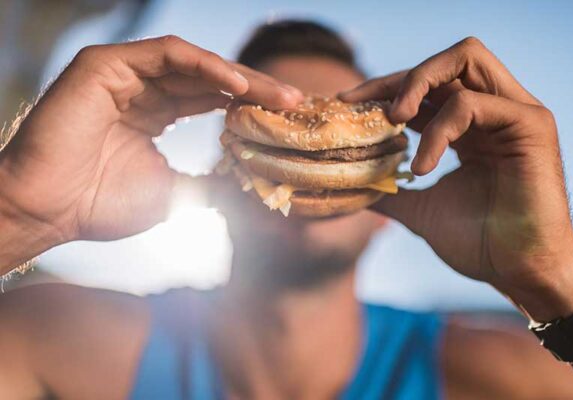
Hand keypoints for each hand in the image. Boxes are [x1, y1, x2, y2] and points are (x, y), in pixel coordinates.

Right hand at [0, 35, 301, 258]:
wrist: (47, 210)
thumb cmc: (100, 205)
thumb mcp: (174, 194)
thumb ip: (210, 183)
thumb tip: (249, 188)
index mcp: (156, 114)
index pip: (214, 101)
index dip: (252, 108)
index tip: (290, 122)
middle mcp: (144, 90)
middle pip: (212, 79)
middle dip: (257, 91)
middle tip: (297, 104)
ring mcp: (125, 74)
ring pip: (196, 64)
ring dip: (241, 78)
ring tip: (279, 97)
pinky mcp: (108, 64)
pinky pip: (168, 56)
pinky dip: (205, 67)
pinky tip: (238, 86)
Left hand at [340, 37, 572, 320]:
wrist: (519, 271)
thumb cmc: (480, 241)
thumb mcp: (422, 209)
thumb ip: (391, 192)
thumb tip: (352, 189)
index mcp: (470, 127)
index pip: (426, 88)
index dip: (385, 88)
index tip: (347, 101)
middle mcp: (493, 112)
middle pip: (447, 61)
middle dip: (401, 76)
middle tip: (367, 105)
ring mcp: (514, 113)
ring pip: (465, 60)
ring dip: (419, 83)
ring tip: (393, 119)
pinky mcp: (529, 124)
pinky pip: (471, 105)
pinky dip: (438, 131)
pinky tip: (422, 167)